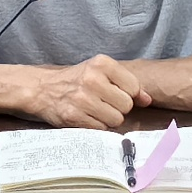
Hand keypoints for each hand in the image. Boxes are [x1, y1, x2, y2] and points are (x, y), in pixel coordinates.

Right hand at [31, 54, 151, 128]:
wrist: (44, 89)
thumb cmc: (77, 80)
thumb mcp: (101, 72)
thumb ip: (126, 83)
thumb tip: (147, 99)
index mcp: (101, 63)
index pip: (133, 87)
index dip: (129, 94)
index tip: (117, 94)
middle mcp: (92, 78)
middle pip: (126, 105)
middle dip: (119, 108)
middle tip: (105, 103)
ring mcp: (82, 98)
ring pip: (116, 119)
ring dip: (108, 119)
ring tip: (96, 110)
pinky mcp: (74, 116)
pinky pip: (101, 129)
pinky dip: (97, 126)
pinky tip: (87, 117)